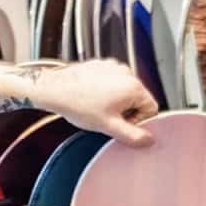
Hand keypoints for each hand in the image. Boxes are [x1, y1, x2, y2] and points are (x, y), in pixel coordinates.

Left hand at [33, 60, 158, 146]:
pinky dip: (106, 91)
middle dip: (127, 111)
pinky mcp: (102, 65)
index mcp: (133, 87)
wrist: (55, 89)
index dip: (138, 121)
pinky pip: (112, 81)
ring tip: (97, 108)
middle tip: (108, 118)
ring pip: (124, 90)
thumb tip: (148, 140)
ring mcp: (113, 67)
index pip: (151, 108)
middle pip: (138, 98)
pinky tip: (92, 98)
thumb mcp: (108, 126)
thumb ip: (132, 136)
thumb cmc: (78, 104)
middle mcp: (126, 73)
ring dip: (116, 101)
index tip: (122, 125)